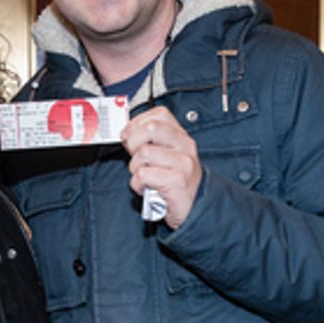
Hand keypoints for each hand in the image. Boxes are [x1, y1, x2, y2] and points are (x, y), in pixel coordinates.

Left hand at [120, 106, 201, 228]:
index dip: (138, 123)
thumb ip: (152, 142)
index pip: (159, 114)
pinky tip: (146, 188)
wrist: (196, 207)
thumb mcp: (169, 156)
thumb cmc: (177, 182)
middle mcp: (185, 146)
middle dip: (134, 143)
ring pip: (144, 153)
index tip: (129, 135)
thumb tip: (127, 133)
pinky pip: (143, 175)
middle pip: (150, 128)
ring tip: (143, 176)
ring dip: (135, 168)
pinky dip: (137, 184)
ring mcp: (183, 163)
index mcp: (182, 137)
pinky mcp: (177, 181)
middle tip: (135, 157)